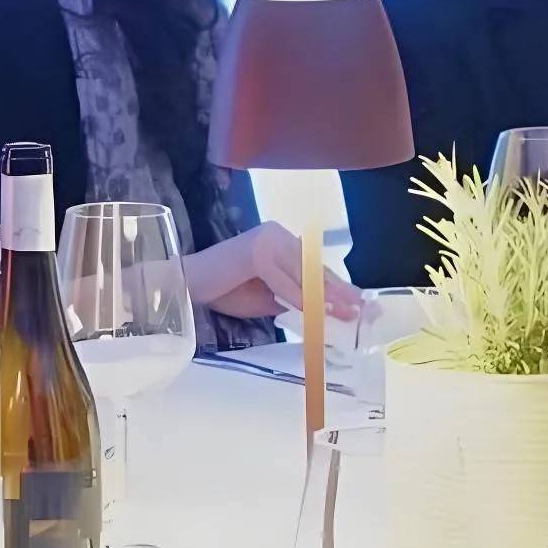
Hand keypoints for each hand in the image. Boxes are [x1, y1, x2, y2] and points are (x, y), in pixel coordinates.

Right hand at [184, 222, 361, 322]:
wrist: (186, 285)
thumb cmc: (225, 291)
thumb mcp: (269, 297)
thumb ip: (294, 297)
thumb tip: (326, 310)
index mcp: (281, 240)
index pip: (314, 266)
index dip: (337, 285)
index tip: (358, 302)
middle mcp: (277, 234)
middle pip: (314, 268)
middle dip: (338, 291)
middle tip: (360, 310)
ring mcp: (267, 239)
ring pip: (303, 275)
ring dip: (325, 297)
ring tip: (345, 313)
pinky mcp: (256, 251)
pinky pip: (285, 281)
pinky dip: (301, 298)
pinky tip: (317, 312)